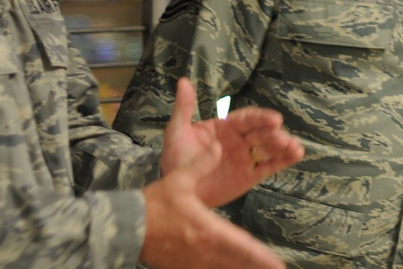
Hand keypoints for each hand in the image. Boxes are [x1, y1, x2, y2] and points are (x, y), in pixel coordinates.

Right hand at [140, 152, 285, 268]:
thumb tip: (218, 146)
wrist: (125, 227)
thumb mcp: (179, 180)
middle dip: (258, 266)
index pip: (240, 245)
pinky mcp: (182, 266)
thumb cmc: (154, 204)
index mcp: (206, 228)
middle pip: (237, 261)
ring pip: (224, 268)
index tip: (277, 264)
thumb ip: (202, 164)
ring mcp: (192, 261)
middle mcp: (203, 249)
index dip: (260, 257)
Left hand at [159, 78, 303, 207]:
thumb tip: (183, 81)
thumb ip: (184, 108)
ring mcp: (246, 157)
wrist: (177, 191)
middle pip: (261, 133)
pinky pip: (269, 166)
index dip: (261, 118)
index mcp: (225, 126)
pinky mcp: (250, 175)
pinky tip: (296, 154)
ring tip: (295, 147)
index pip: (247, 119)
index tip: (274, 119)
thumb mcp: (177, 132)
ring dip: (283, 145)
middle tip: (281, 136)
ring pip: (268, 148)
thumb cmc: (176, 160)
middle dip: (273, 134)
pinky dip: (284, 161)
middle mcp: (239, 139)